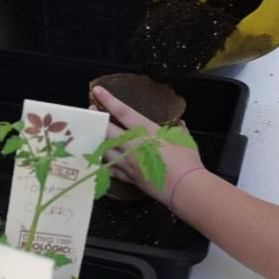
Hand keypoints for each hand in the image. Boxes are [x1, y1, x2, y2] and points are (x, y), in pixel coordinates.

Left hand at [90, 85, 204, 205]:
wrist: (184, 188)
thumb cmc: (186, 161)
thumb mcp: (184, 140)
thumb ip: (179, 130)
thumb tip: (180, 125)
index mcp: (146, 132)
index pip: (123, 112)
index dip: (109, 100)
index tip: (97, 91)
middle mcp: (133, 145)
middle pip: (107, 130)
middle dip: (98, 118)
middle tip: (91, 110)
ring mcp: (128, 162)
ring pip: (104, 149)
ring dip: (97, 139)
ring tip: (94, 132)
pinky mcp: (129, 177)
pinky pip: (110, 168)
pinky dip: (104, 162)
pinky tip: (100, 159)